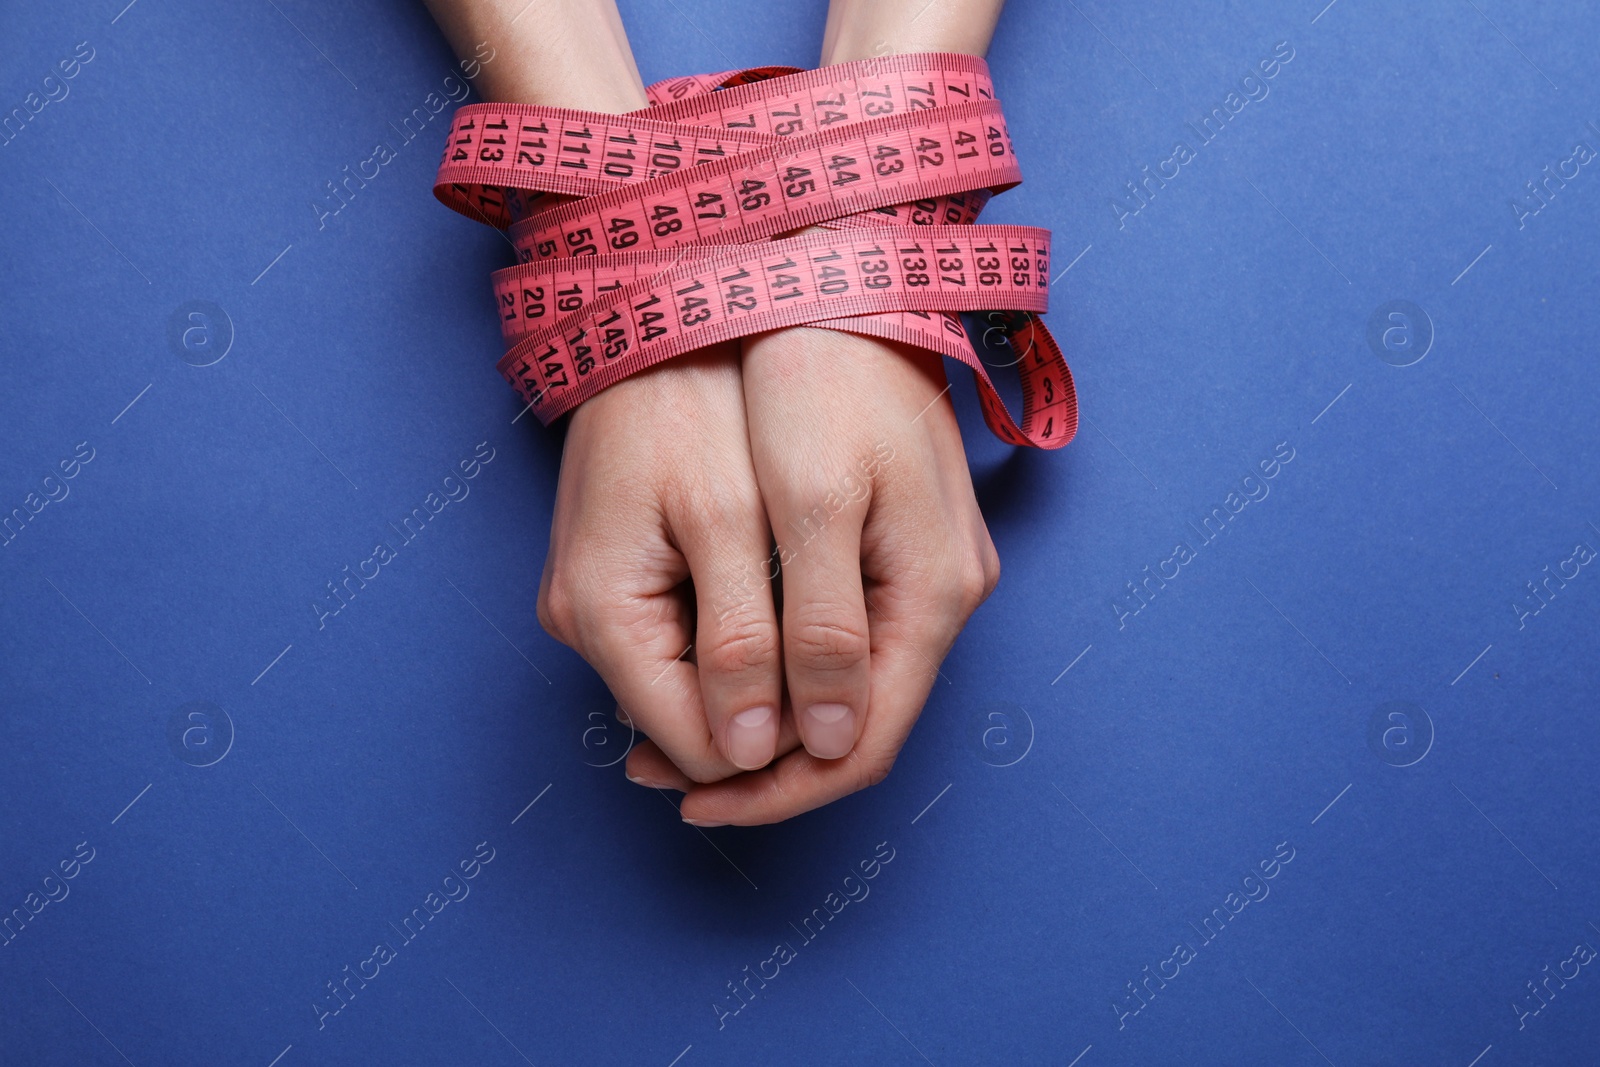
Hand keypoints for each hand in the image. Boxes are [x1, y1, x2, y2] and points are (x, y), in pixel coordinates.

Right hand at [536, 343, 804, 782]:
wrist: (652, 312)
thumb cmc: (690, 397)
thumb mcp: (728, 519)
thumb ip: (745, 643)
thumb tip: (756, 757)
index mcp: (603, 616)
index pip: (698, 747)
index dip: (778, 762)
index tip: (847, 738)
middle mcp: (581, 625)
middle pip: (692, 728)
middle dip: (771, 727)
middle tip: (852, 699)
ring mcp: (590, 602)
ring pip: (694, 687)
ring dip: (761, 685)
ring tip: (830, 654)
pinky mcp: (610, 576)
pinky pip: (684, 638)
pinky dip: (740, 639)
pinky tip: (785, 607)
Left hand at [624, 327, 1001, 823]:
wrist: (846, 272)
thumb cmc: (823, 374)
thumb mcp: (813, 500)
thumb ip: (823, 627)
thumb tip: (829, 744)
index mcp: (930, 595)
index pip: (862, 743)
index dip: (777, 787)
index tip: (690, 796)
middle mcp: (942, 595)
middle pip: (854, 722)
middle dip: (760, 758)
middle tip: (654, 765)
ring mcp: (925, 567)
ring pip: (844, 681)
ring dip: (763, 713)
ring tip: (668, 722)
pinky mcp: (896, 540)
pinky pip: (839, 632)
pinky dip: (776, 661)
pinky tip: (714, 657)